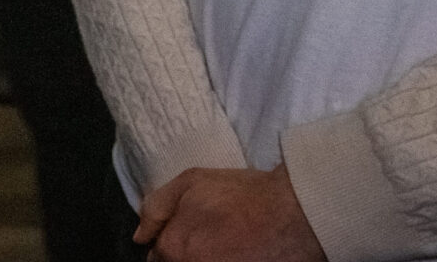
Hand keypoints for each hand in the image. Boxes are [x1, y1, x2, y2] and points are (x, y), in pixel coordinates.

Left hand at [134, 165, 325, 261]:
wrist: (297, 212)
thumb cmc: (245, 194)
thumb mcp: (192, 182)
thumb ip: (157, 208)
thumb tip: (140, 236)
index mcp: (173, 248)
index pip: (157, 259)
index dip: (171, 247)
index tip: (191, 237)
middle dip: (186, 256)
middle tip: (212, 241)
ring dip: (205, 259)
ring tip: (227, 248)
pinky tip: (239, 254)